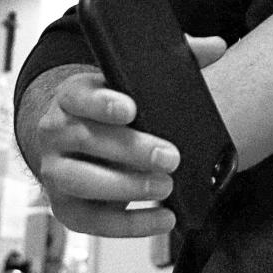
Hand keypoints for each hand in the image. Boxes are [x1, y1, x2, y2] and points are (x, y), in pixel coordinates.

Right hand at [26, 37, 227, 236]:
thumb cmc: (110, 112)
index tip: (131, 108)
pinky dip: (129, 225)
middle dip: (130, 149)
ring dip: (124, 187)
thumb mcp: (132, 83)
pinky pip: (91, 221)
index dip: (102, 102)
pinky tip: (163, 219)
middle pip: (85, 139)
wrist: (70, 145)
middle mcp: (56, 132)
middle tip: (170, 156)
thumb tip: (216, 46)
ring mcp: (56, 171)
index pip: (79, 95)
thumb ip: (175, 61)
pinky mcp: (65, 206)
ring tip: (164, 187)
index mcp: (72, 96)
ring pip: (80, 180)